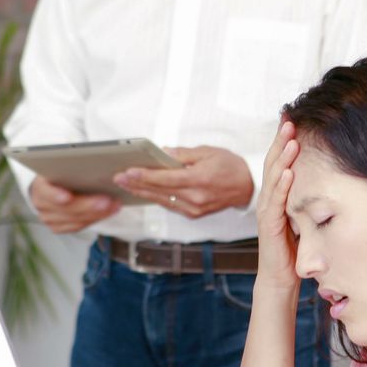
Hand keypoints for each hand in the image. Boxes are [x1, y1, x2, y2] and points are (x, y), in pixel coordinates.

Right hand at [30, 175, 121, 233]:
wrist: (51, 187)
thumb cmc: (60, 173)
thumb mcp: (63, 166)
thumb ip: (74, 168)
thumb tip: (94, 165)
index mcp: (40, 185)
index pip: (45, 191)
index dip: (55, 195)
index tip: (67, 197)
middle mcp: (42, 204)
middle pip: (66, 209)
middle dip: (88, 206)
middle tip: (107, 201)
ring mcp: (49, 218)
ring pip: (75, 220)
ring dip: (98, 213)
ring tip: (114, 205)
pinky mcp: (58, 227)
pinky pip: (79, 226)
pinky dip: (95, 219)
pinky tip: (109, 212)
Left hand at [113, 146, 252, 217]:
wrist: (248, 186)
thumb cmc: (230, 166)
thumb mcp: (209, 152)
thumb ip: (184, 154)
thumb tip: (163, 153)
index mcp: (200, 180)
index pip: (165, 178)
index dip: (144, 175)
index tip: (127, 172)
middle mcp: (195, 198)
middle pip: (159, 191)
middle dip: (137, 184)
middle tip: (118, 178)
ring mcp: (194, 209)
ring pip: (162, 200)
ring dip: (143, 192)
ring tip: (126, 184)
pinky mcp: (194, 214)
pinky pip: (170, 205)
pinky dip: (156, 198)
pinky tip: (144, 192)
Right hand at [255, 121, 300, 290]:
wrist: (281, 278)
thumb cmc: (295, 248)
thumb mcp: (306, 216)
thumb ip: (310, 198)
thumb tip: (331, 179)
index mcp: (277, 194)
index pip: (280, 161)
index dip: (284, 140)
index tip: (293, 118)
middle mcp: (269, 199)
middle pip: (273, 162)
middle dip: (281, 139)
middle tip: (290, 118)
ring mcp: (267, 211)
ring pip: (273, 178)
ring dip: (282, 157)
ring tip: (291, 138)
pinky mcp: (270, 226)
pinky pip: (276, 202)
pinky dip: (282, 185)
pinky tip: (289, 171)